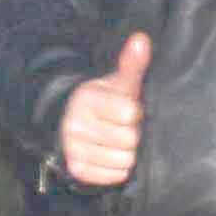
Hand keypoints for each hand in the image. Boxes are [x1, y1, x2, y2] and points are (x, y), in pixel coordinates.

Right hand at [58, 32, 152, 187]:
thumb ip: (132, 63)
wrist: (73, 121)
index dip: (136, 113)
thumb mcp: (118, 81)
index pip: (129, 113)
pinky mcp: (76, 168)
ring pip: (124, 160)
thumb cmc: (105, 100)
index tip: (130, 109)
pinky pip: (113, 176)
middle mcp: (75, 124)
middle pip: (129, 140)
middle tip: (125, 128)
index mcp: (88, 99)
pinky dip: (118, 169)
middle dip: (133, 134)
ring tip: (118, 141)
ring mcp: (73, 148)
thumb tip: (142, 40)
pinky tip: (112, 154)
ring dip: (127, 153)